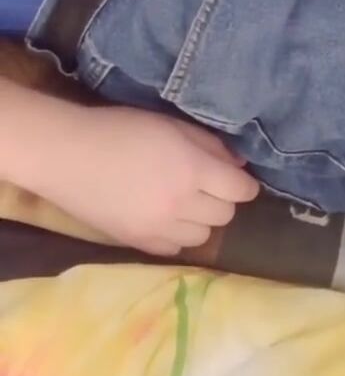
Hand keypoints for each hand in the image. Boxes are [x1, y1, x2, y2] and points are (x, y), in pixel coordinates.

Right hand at [40, 105, 258, 255]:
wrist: (68, 155)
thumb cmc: (120, 129)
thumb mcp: (171, 125)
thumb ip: (209, 145)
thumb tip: (239, 165)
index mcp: (192, 170)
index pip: (240, 190)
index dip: (245, 185)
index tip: (239, 179)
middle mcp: (181, 204)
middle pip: (225, 215)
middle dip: (223, 200)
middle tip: (208, 186)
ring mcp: (159, 228)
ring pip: (203, 236)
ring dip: (202, 220)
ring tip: (185, 204)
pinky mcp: (137, 243)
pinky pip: (174, 250)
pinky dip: (177, 236)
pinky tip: (165, 218)